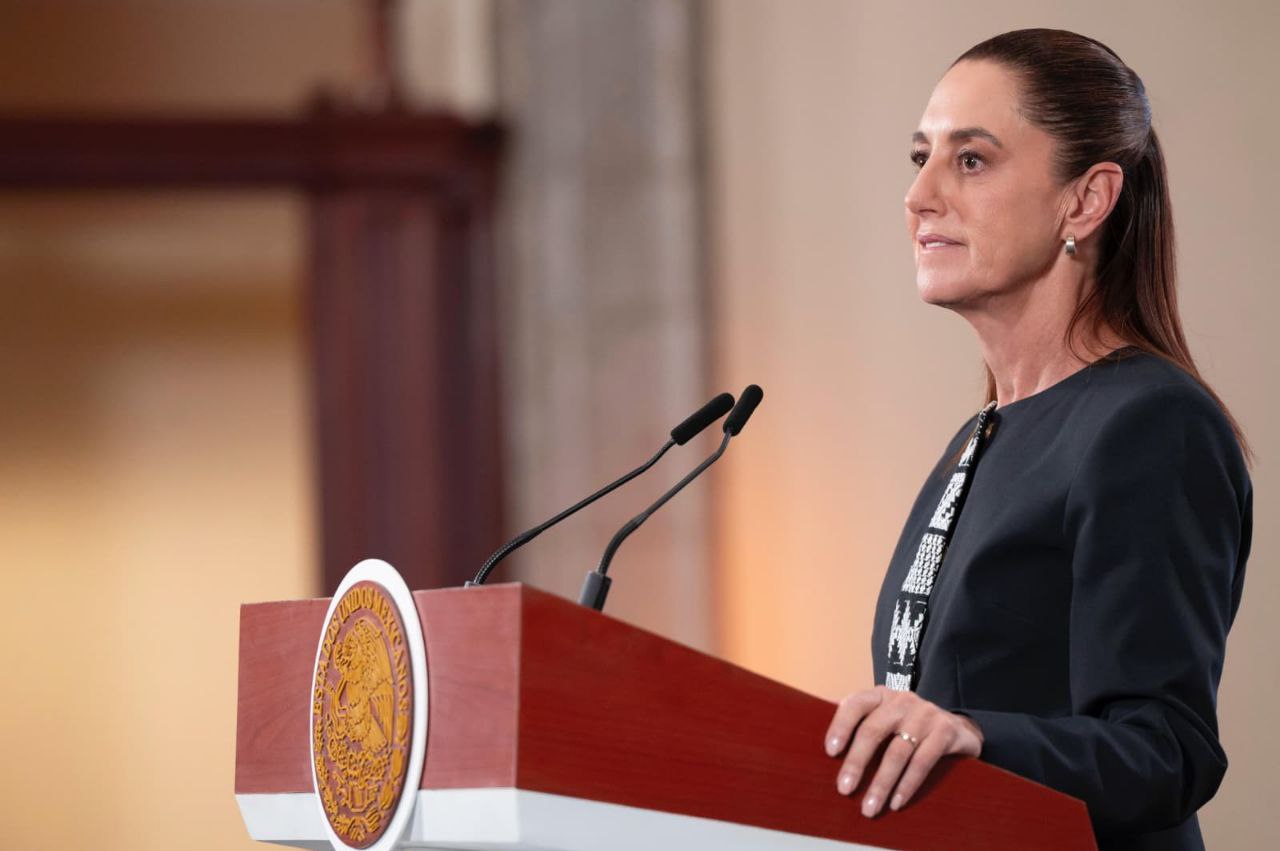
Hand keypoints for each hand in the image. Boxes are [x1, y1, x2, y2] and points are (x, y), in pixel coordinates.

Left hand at [824, 685, 982, 816]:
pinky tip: (897, 802)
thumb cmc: (907, 726)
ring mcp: (926, 715)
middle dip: (856, 763)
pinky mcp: (946, 732)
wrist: (956, 728)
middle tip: (844, 789)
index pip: (855, 704)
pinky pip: (923, 762)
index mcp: (881, 695)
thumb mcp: (884, 717)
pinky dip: (908, 785)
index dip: (840, 726)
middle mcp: (902, 700)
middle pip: (873, 730)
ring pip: (898, 751)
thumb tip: (816, 734)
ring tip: (869, 807)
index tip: (830, 751)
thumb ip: (858, 722)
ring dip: (882, 783)